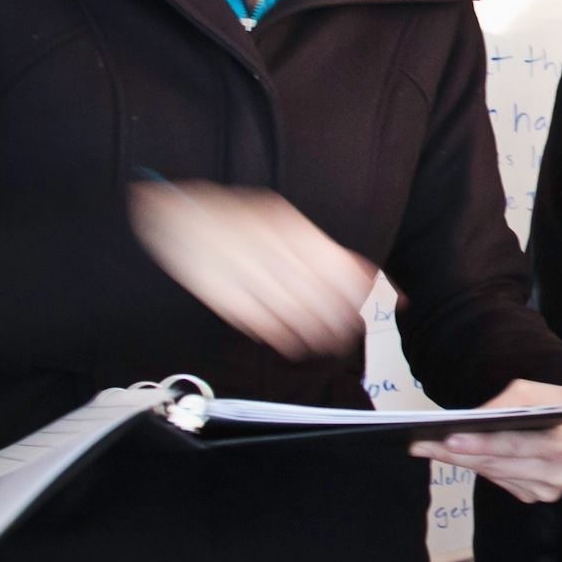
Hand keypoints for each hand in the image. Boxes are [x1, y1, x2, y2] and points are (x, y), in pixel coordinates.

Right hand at [129, 181, 374, 360]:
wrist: (177, 217)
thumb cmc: (236, 221)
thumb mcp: (280, 221)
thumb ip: (319, 249)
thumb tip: (362, 278)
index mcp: (286, 227)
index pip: (337, 264)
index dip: (364, 290)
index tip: (383, 304)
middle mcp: (268, 248)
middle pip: (318, 292)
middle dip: (341, 317)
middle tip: (352, 331)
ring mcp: (244, 272)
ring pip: (293, 312)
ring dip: (316, 332)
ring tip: (330, 343)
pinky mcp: (223, 295)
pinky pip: (261, 322)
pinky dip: (282, 337)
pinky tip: (294, 344)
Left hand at [411, 379, 561, 502]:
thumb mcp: (539, 393)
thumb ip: (507, 403)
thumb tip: (470, 420)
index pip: (515, 445)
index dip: (481, 443)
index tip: (448, 438)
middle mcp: (560, 474)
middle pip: (498, 464)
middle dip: (457, 453)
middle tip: (422, 445)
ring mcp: (550, 490)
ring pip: (495, 475)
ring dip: (462, 461)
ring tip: (429, 449)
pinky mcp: (539, 497)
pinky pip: (502, 482)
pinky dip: (482, 467)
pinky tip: (461, 456)